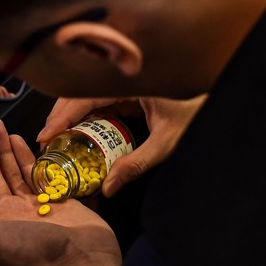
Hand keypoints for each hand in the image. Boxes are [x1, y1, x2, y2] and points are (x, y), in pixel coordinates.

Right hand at [36, 95, 207, 196]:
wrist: (220, 103)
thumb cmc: (197, 114)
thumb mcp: (166, 142)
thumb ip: (136, 164)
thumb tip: (109, 186)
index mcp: (130, 81)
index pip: (86, 95)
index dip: (62, 115)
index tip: (45, 134)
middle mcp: (125, 79)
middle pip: (82, 93)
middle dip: (61, 115)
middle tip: (46, 140)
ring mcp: (127, 86)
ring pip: (90, 97)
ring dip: (72, 116)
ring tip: (57, 139)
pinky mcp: (131, 94)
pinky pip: (102, 103)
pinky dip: (88, 117)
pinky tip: (79, 134)